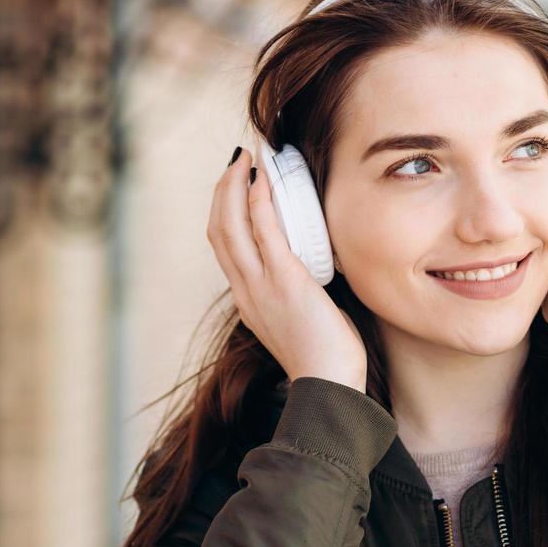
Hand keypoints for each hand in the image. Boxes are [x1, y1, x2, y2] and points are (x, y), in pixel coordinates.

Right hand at [206, 145, 367, 390]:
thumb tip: (317, 276)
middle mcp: (245, 290)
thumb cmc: (326, 358)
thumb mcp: (302, 320)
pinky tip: (264, 181)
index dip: (224, 212)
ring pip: (231, 225)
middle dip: (223, 190)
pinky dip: (260, 202)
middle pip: (218, 229)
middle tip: (237, 161)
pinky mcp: (283, 281)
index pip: (224, 248)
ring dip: (236, 186)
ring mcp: (260, 286)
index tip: (236, 187)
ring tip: (248, 159)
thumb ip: (300, 295)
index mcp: (248, 300)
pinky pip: (264, 232)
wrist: (329, 386)